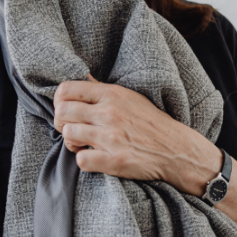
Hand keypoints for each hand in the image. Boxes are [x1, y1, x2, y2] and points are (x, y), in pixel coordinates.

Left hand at [53, 76, 221, 195]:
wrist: (177, 149)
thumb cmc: (152, 123)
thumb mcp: (130, 97)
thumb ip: (103, 89)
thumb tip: (83, 76)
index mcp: (112, 94)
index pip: (66, 90)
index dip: (60, 101)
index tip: (67, 110)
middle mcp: (110, 114)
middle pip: (62, 112)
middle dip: (61, 122)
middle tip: (72, 129)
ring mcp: (111, 138)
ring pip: (68, 135)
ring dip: (72, 143)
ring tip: (84, 145)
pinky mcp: (115, 161)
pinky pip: (81, 160)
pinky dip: (84, 161)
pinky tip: (94, 158)